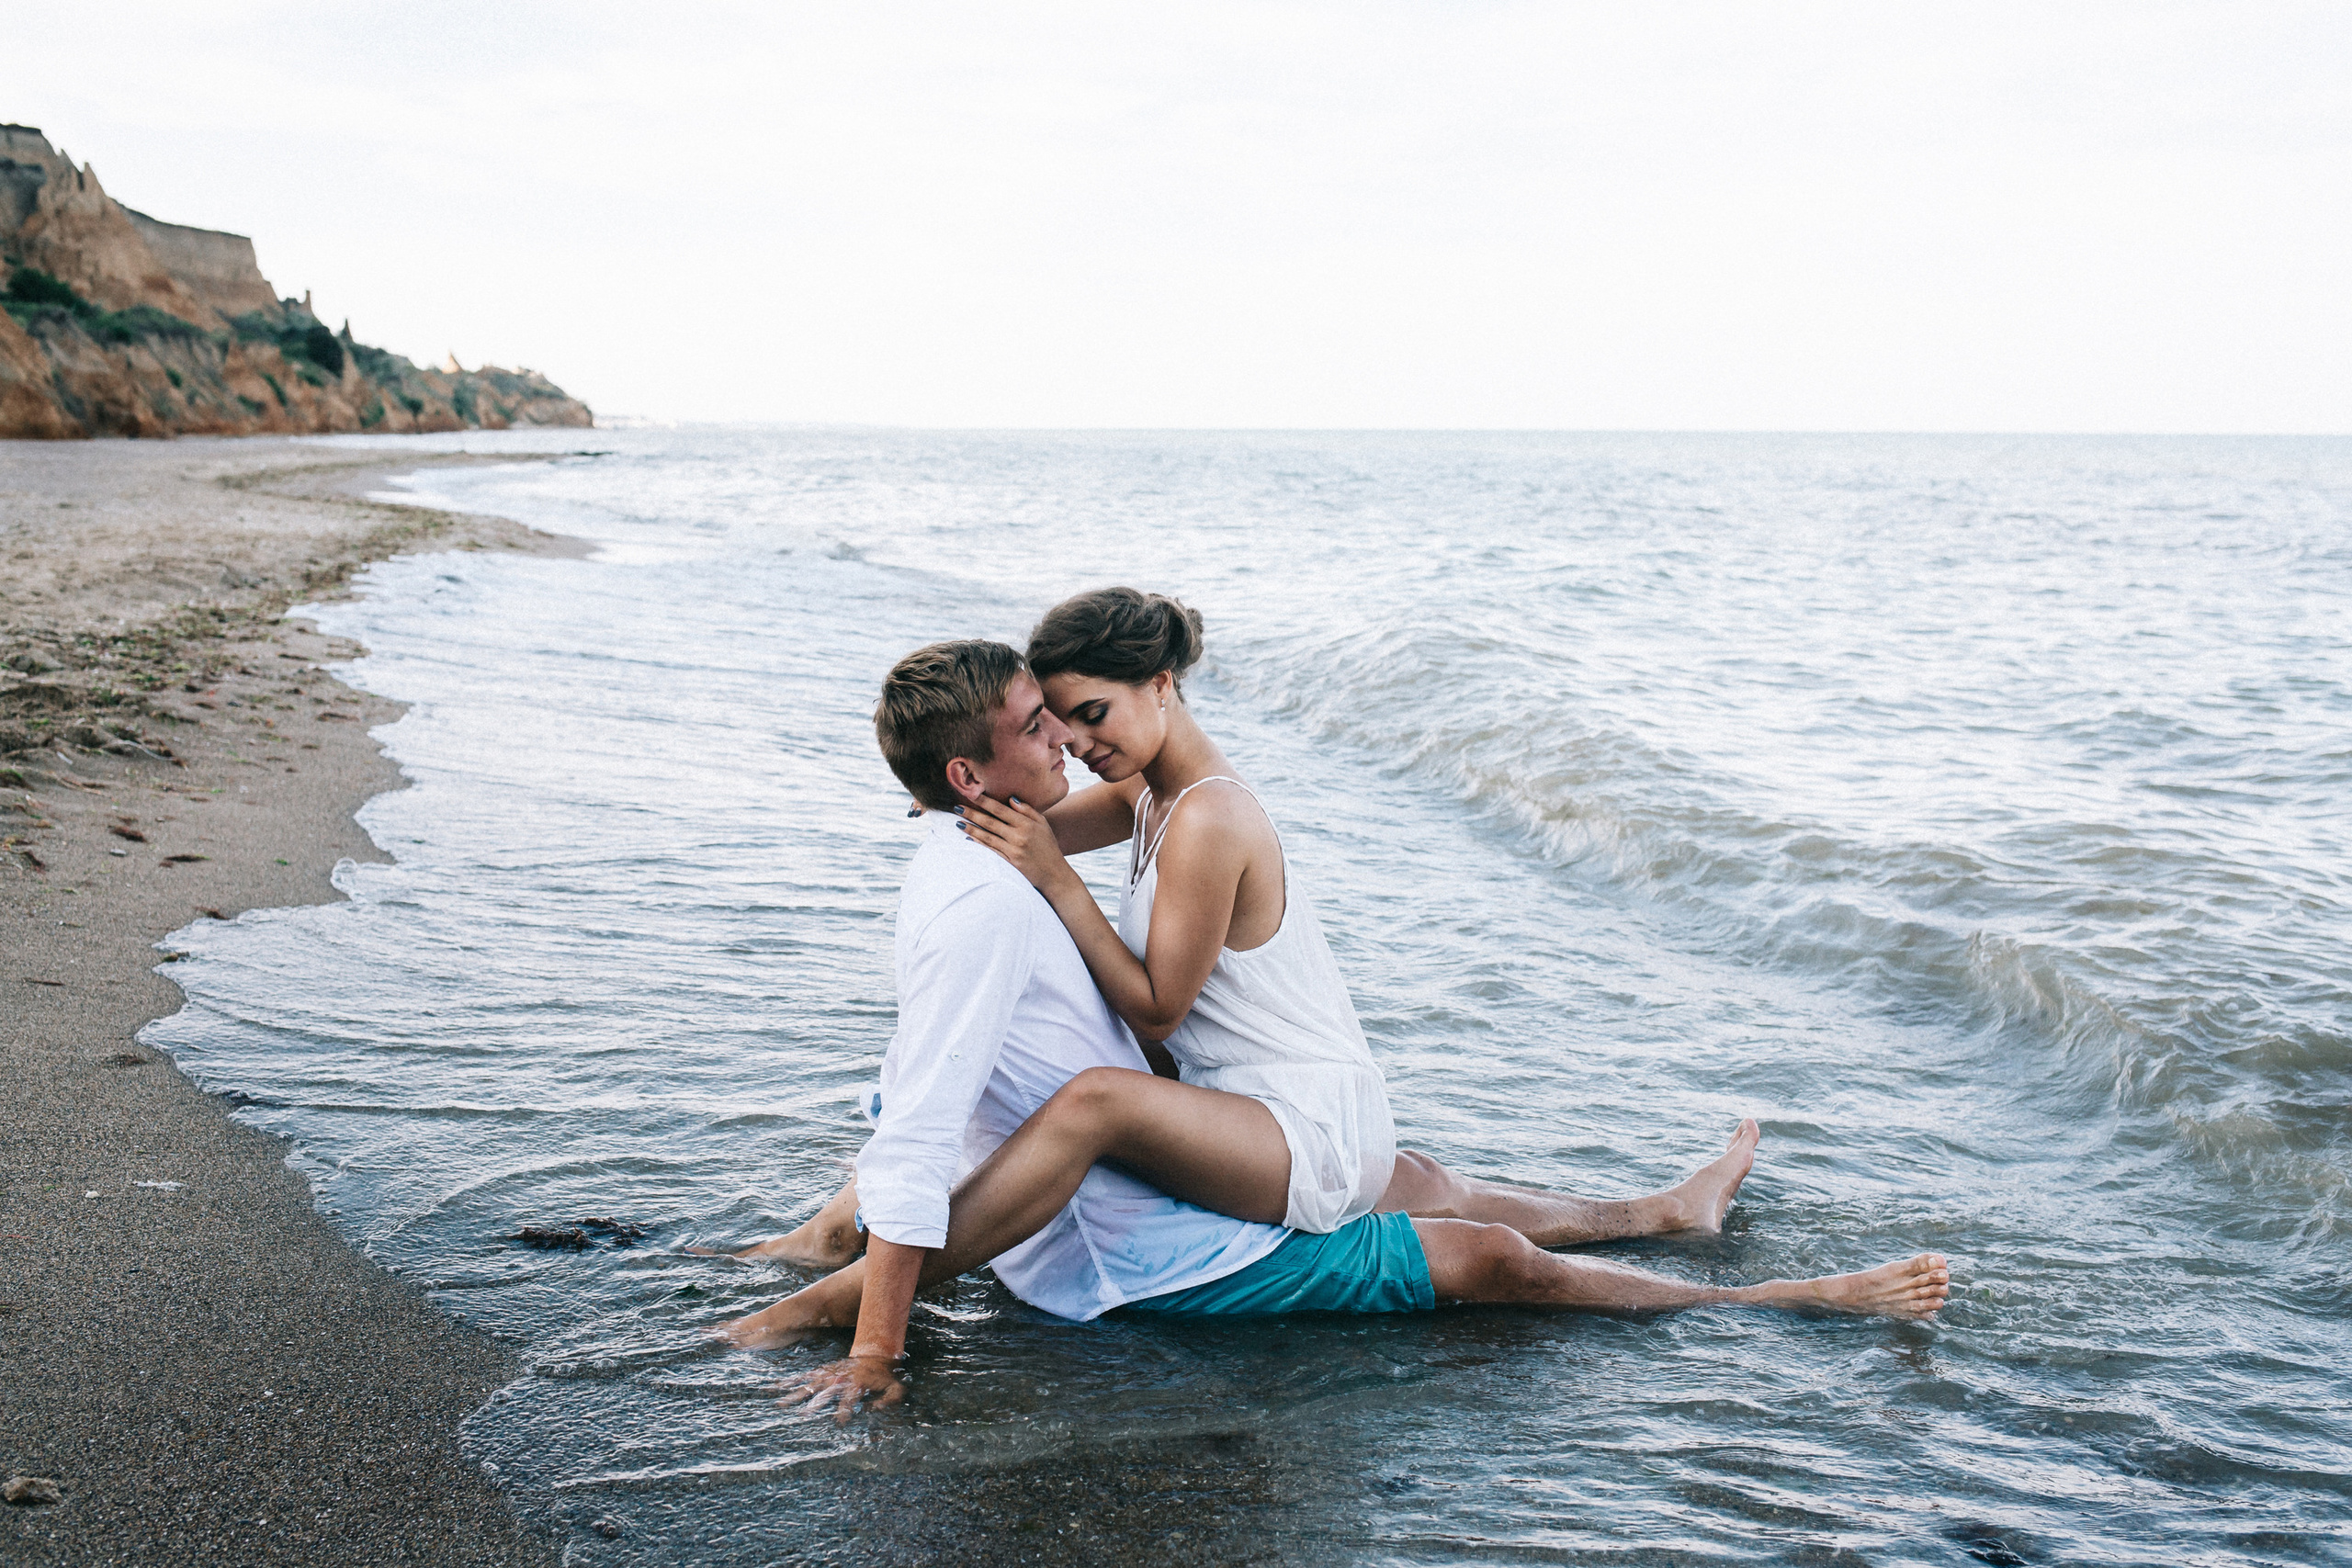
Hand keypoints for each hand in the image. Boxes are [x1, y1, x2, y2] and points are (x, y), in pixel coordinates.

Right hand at [788, 1355, 905, 1422]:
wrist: (873, 1353)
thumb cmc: (884, 1376)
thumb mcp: (895, 1388)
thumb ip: (890, 1400)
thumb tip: (875, 1410)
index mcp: (857, 1384)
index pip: (849, 1398)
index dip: (845, 1410)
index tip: (840, 1422)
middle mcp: (840, 1379)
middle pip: (825, 1393)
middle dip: (816, 1404)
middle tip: (803, 1416)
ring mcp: (829, 1375)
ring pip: (810, 1385)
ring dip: (796, 1395)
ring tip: (780, 1405)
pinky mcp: (823, 1371)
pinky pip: (805, 1376)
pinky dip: (791, 1381)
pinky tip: (777, 1387)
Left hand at [959, 795, 1076, 894]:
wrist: (1055, 874)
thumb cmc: (1048, 847)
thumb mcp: (1043, 824)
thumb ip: (1028, 810)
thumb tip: (1010, 798)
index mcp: (1027, 824)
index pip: (1001, 810)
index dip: (985, 801)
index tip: (971, 794)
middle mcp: (1019, 836)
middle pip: (990, 822)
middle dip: (972, 814)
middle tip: (957, 807)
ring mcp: (1013, 851)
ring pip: (987, 837)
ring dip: (971, 828)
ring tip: (958, 822)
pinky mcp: (1010, 864)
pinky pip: (990, 851)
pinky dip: (979, 844)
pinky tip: (969, 838)